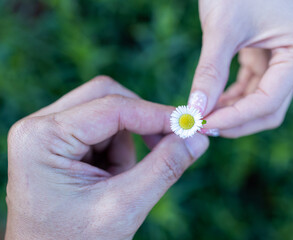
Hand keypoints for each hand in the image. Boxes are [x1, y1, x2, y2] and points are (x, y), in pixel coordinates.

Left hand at [6, 76, 208, 239]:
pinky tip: (109, 178)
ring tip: (120, 181)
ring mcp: (47, 132)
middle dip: (140, 120)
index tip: (190, 124)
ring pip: (107, 112)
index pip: (111, 108)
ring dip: (126, 143)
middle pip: (105, 96)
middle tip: (168, 142)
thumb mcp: (123, 207)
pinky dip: (117, 150)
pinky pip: (101, 128)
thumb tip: (198, 137)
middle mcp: (39, 126)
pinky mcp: (59, 141)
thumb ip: (164, 168)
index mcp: (42, 138)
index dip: (156, 114)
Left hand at [188, 0, 292, 137]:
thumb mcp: (221, 28)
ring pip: (259, 104)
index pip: (269, 100)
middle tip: (204, 126)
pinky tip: (210, 103)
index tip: (204, 123)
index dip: (236, 117)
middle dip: (237, 122)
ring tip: (203, 116)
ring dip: (232, 114)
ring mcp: (282, 61)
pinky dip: (231, 101)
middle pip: (269, 109)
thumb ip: (210, 72)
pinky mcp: (265, 60)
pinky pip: (250, 90)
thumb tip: (196, 110)